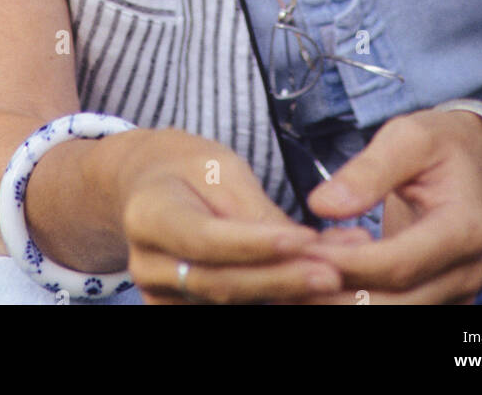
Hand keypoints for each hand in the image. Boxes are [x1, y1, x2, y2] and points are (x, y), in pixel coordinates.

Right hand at [115, 128, 347, 303]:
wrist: (150, 191)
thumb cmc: (190, 171)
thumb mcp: (220, 168)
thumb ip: (254, 211)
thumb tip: (306, 247)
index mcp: (148, 215)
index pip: (205, 239)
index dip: (255, 245)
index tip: (306, 239)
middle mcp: (147, 265)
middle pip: (220, 283)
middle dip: (281, 279)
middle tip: (333, 272)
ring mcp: (160, 296)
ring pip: (230, 303)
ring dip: (286, 292)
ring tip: (335, 275)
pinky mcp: (180, 312)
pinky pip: (230, 310)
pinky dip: (274, 299)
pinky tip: (310, 286)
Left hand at [282, 110, 481, 304]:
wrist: (475, 162)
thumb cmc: (438, 145)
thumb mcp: (406, 137)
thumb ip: (367, 171)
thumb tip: (321, 205)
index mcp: (464, 228)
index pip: (398, 264)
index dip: (346, 263)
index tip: (301, 247)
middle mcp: (465, 271)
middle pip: (393, 303)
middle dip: (335, 290)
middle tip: (287, 265)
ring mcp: (456, 292)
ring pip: (392, 313)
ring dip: (340, 295)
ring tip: (304, 260)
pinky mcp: (439, 299)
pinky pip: (394, 308)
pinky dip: (354, 296)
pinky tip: (328, 265)